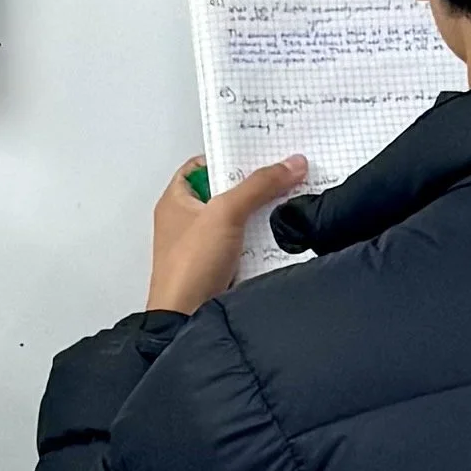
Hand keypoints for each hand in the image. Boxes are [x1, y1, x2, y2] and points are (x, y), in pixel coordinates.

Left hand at [146, 153, 307, 315]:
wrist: (188, 319)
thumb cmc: (188, 266)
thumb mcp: (225, 212)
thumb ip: (258, 185)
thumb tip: (290, 164)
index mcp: (177, 199)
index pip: (203, 165)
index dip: (230, 156)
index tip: (261, 151)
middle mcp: (188, 220)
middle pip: (227, 192)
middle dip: (256, 186)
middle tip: (287, 174)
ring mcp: (205, 245)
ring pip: (241, 220)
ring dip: (263, 214)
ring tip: (294, 200)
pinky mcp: (222, 267)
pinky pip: (248, 245)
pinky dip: (264, 241)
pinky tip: (285, 235)